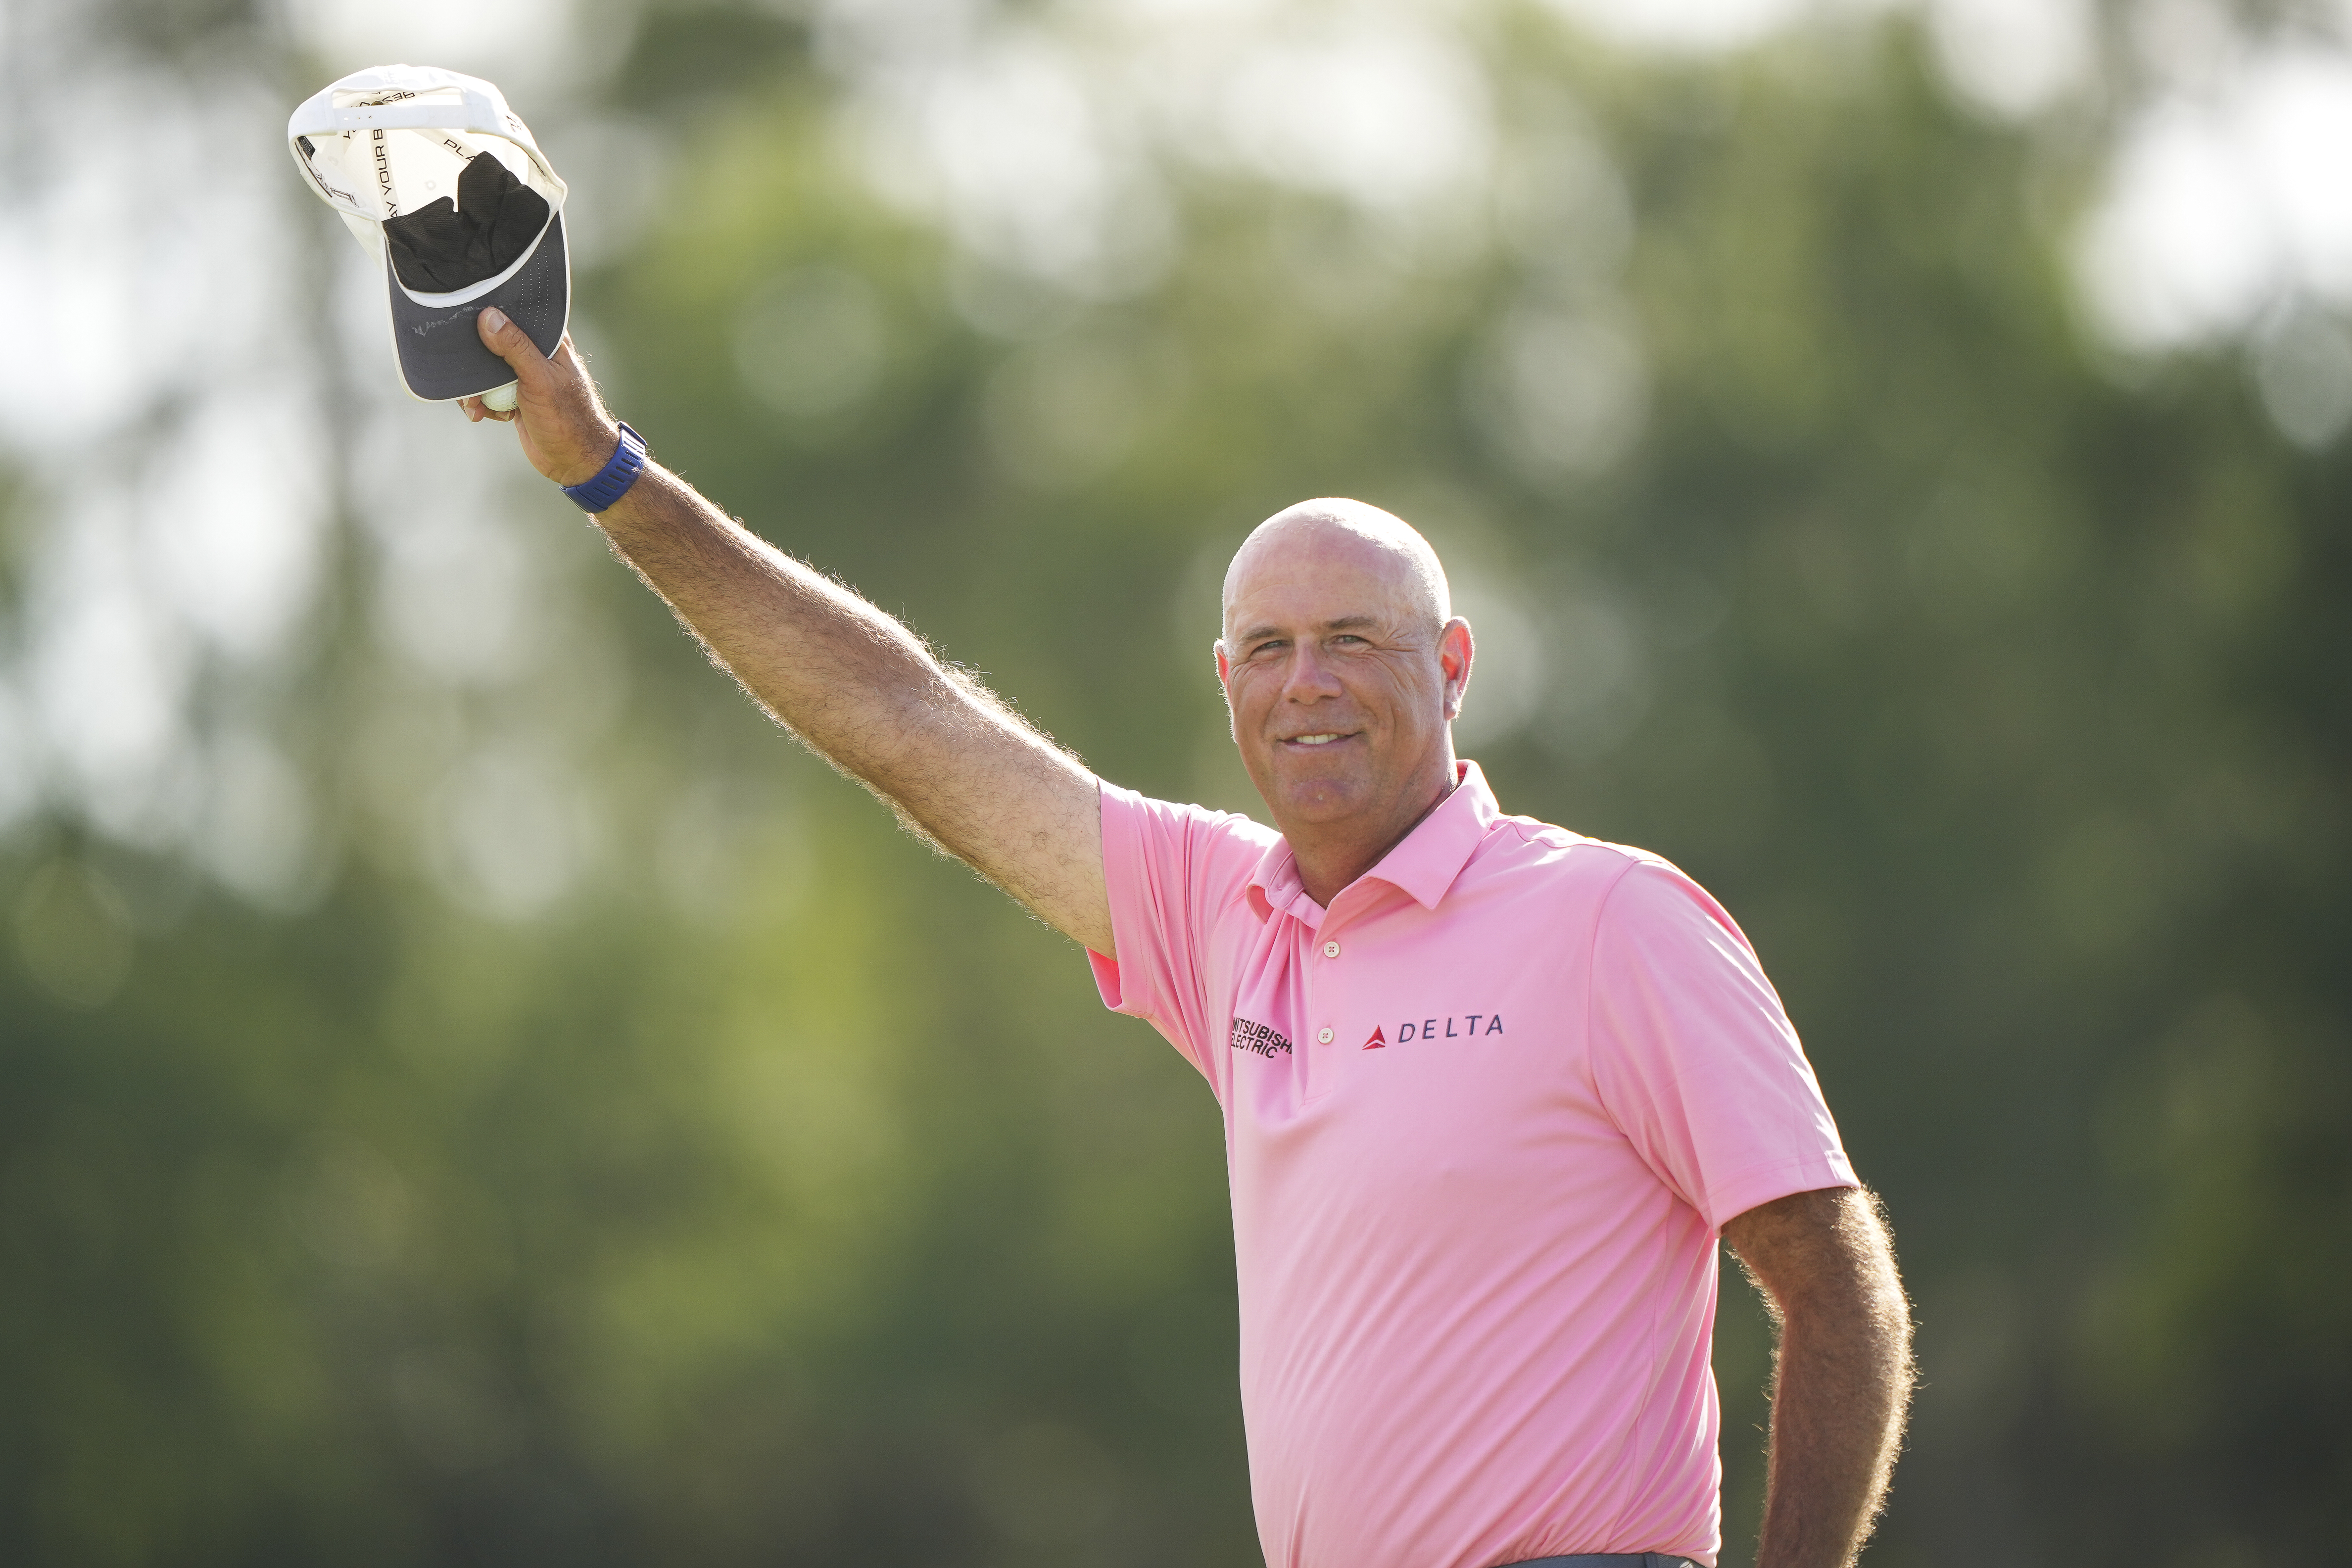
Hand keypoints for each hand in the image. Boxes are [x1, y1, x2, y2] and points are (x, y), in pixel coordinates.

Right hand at [457, 308, 622, 487]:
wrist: (573, 461)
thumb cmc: (568, 420)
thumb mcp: (540, 380)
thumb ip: (516, 347)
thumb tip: (488, 317)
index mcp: (549, 340)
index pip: (515, 315)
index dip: (490, 316)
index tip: (467, 323)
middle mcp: (535, 353)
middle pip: (492, 343)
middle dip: (474, 361)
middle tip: (467, 381)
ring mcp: (522, 376)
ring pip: (485, 371)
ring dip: (475, 389)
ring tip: (475, 406)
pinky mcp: (513, 396)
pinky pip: (487, 391)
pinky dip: (481, 403)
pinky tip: (485, 415)